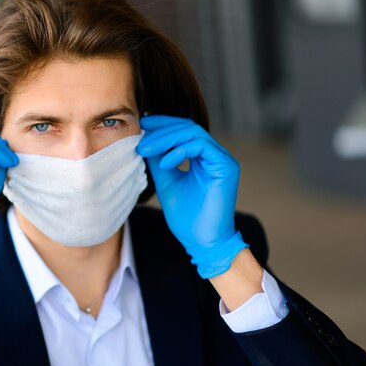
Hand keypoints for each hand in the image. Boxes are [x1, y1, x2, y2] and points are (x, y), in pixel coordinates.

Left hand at [137, 115, 247, 278]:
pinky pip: (200, 146)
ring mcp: (222, 159)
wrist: (203, 242)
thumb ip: (158, 161)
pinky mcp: (225, 166)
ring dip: (165, 139)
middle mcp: (215, 155)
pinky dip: (179, 151)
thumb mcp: (166, 182)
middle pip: (187, 126)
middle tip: (139, 137)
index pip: (183, 130)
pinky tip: (163, 164)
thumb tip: (144, 141)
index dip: (162, 124)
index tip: (141, 124)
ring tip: (145, 150)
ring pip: (193, 132)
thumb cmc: (187, 217)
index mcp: (203, 157)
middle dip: (161, 129)